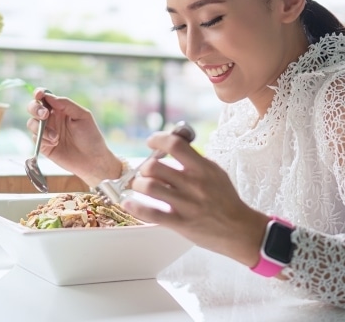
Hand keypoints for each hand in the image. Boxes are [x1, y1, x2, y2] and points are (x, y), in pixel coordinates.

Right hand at [26, 87, 121, 186]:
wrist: (92, 160)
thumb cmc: (91, 136)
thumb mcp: (82, 116)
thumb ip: (66, 104)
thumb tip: (48, 96)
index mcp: (61, 109)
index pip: (46, 97)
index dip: (39, 93)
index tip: (39, 94)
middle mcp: (52, 118)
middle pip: (34, 107)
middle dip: (35, 108)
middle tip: (45, 114)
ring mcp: (47, 132)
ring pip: (31, 123)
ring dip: (42, 128)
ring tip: (56, 137)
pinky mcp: (43, 145)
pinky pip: (35, 138)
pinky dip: (43, 139)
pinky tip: (55, 143)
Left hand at [122, 131, 269, 267]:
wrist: (240, 229)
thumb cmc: (227, 200)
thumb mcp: (215, 173)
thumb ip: (195, 161)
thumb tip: (174, 149)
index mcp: (202, 168)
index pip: (175, 144)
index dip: (158, 139)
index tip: (151, 142)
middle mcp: (193, 183)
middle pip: (154, 166)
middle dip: (143, 168)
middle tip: (144, 172)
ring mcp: (186, 204)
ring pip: (149, 187)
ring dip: (137, 185)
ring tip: (139, 186)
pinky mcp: (181, 223)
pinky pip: (151, 214)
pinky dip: (135, 207)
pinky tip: (128, 203)